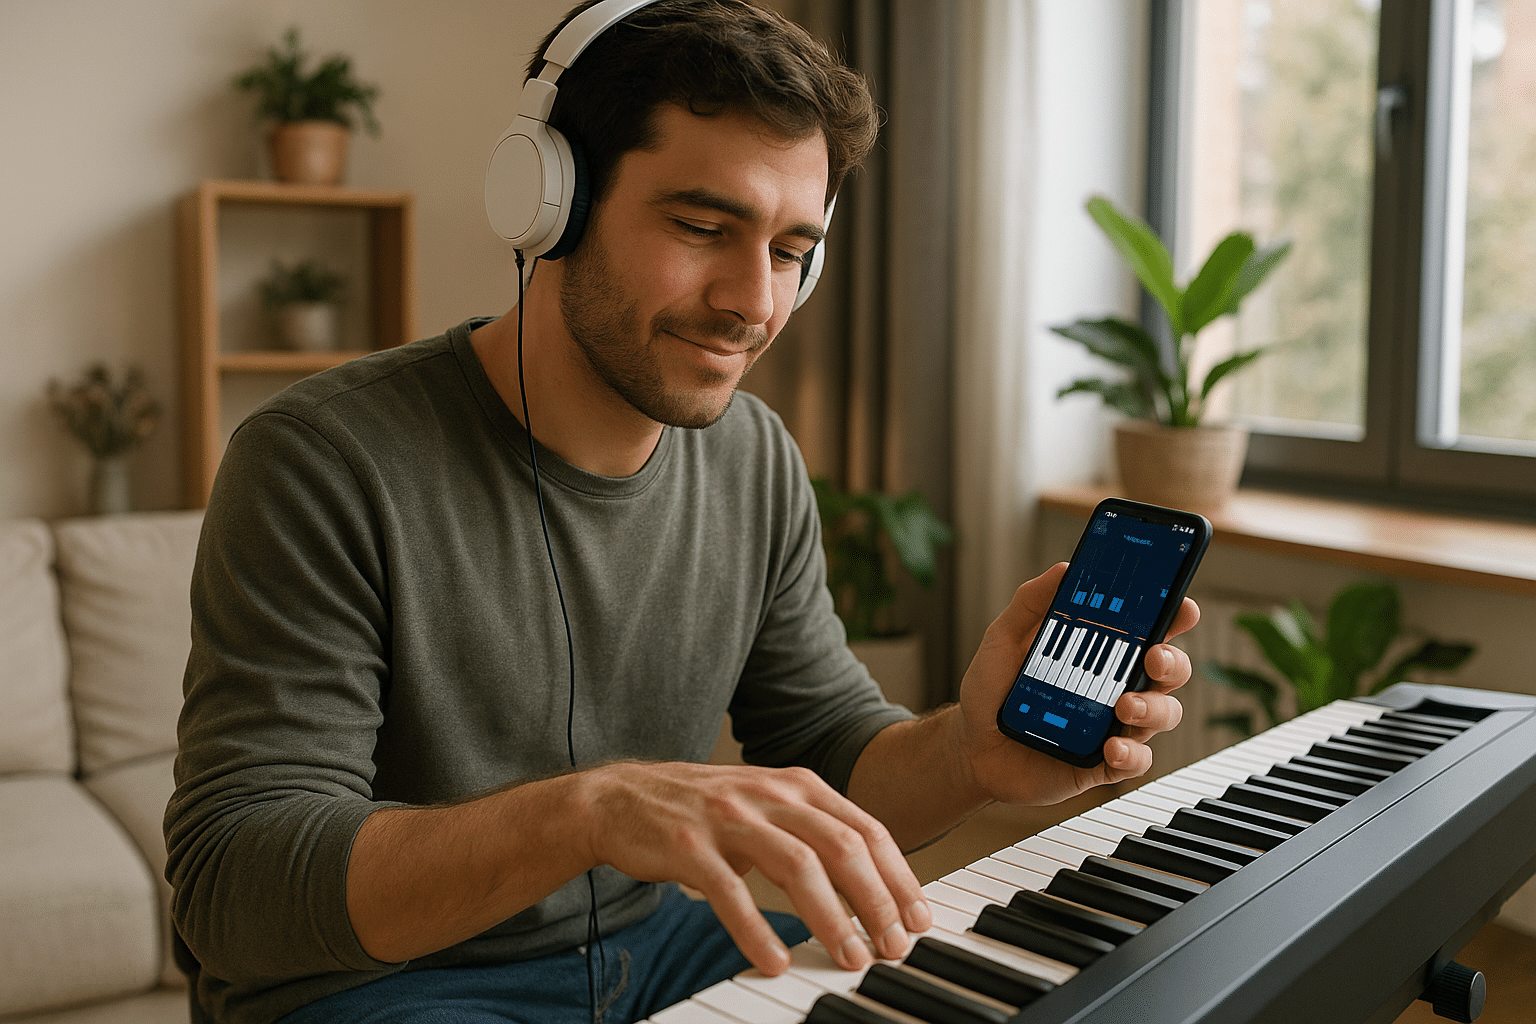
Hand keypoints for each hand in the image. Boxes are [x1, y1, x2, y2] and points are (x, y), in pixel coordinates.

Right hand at [578, 761, 930, 974]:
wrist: (619, 798)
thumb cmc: (704, 811)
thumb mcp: (768, 809)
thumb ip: (816, 835)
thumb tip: (875, 887)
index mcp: (797, 785)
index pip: (866, 829)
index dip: (898, 876)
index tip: (918, 919)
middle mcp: (769, 793)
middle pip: (841, 846)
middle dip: (876, 901)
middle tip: (893, 947)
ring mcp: (728, 816)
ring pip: (796, 865)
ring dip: (831, 917)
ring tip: (849, 958)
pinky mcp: (689, 845)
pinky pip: (731, 892)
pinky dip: (757, 930)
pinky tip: (775, 961)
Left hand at [953, 562, 1198, 806]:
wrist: (970, 746)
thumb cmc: (990, 692)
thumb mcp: (1003, 640)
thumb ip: (1030, 603)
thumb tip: (1064, 569)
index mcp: (1100, 651)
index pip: (1149, 629)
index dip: (1174, 616)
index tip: (1182, 607)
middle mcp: (1115, 685)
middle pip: (1170, 670)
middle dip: (1173, 662)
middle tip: (1153, 658)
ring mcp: (1114, 725)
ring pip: (1164, 714)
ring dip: (1154, 708)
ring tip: (1125, 706)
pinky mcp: (1104, 762)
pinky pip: (1136, 760)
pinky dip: (1132, 755)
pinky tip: (1112, 748)